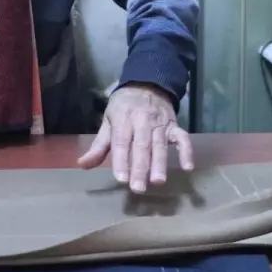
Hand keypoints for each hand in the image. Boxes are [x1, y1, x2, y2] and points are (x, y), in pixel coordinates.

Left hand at [77, 83, 194, 192]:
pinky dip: (186, 151)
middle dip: (140, 168)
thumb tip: (82, 165)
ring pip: (160, 145)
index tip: (121, 179)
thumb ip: (98, 146)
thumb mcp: (107, 121)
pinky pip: (183, 138)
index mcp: (122, 121)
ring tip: (158, 181)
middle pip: (141, 146)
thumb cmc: (123, 107)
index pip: (121, 143)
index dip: (121, 161)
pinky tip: (188, 167)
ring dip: (160, 163)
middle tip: (138, 188)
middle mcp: (141, 122)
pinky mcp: (174, 126)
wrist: (146, 83)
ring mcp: (160, 124)